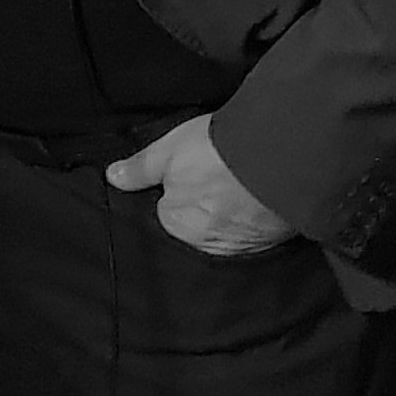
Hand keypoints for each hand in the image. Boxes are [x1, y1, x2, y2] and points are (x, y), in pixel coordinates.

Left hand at [105, 115, 296, 256]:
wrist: (283, 156)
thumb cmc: (220, 152)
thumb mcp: (169, 149)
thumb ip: (141, 167)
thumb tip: (113, 177)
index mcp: (179, 227)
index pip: (169, 211)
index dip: (179, 187)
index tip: (193, 169)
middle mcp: (209, 246)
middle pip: (199, 224)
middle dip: (207, 204)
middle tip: (219, 172)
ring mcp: (244, 246)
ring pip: (230, 229)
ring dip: (234, 212)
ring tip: (243, 182)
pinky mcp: (275, 242)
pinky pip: (259, 232)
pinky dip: (259, 216)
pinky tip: (264, 194)